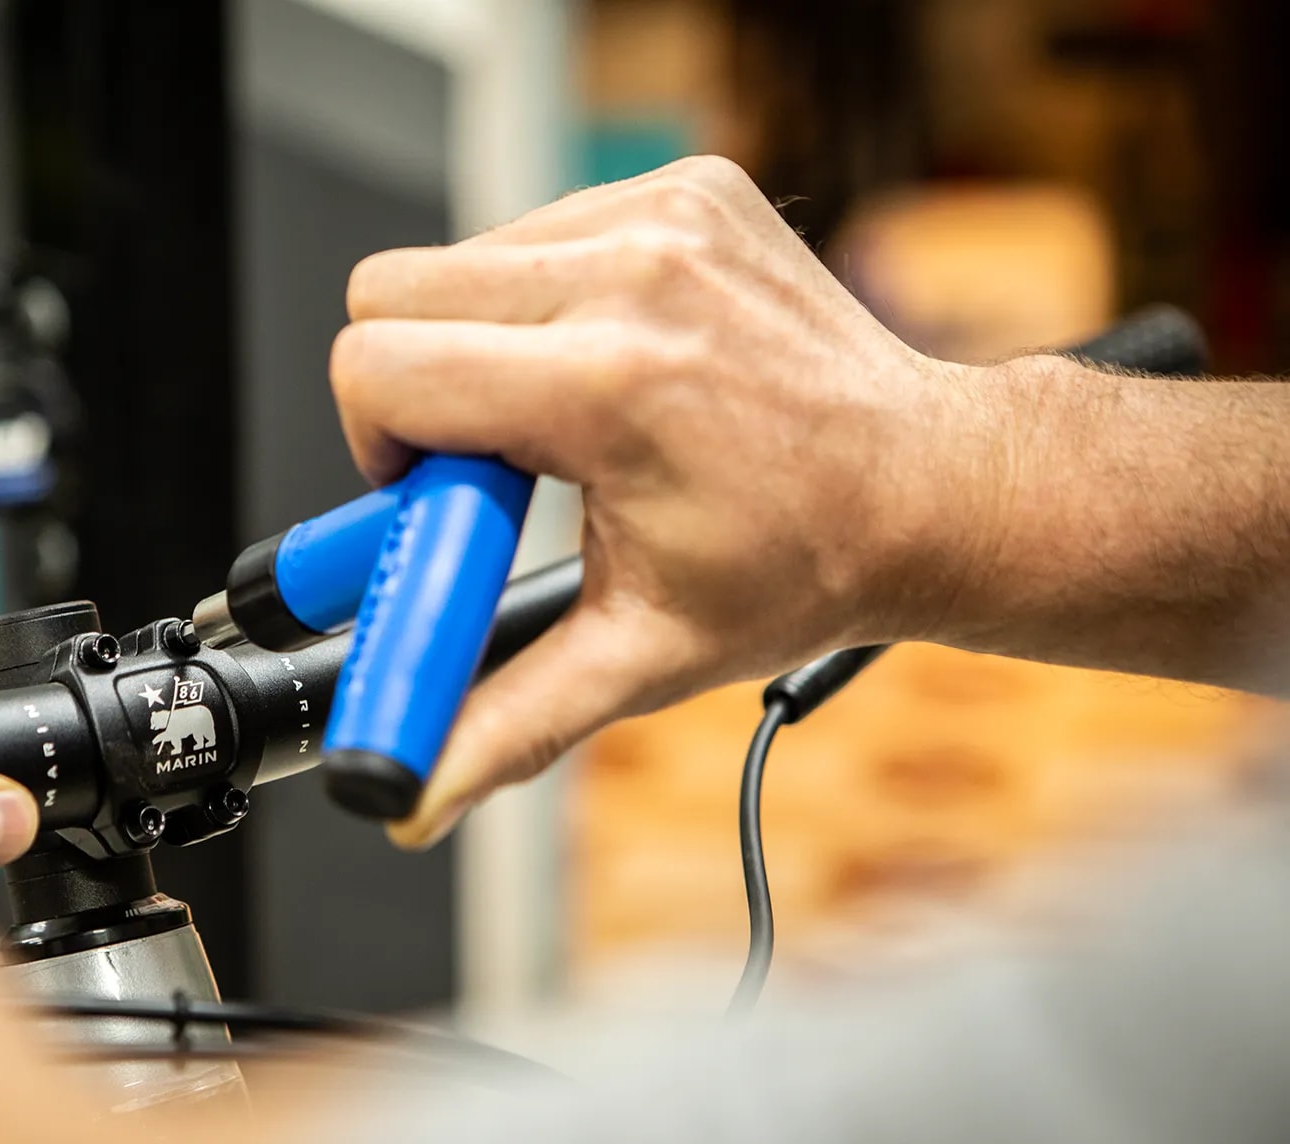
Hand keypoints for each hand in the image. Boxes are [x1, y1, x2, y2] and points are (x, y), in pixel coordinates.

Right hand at [333, 156, 1001, 845]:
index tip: (441, 498)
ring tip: (575, 418)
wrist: (928, 487)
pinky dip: (549, 296)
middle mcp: (632, 276)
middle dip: (417, 389)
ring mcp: (663, 215)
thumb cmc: (801, 565)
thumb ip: (505, 720)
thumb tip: (414, 793)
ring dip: (483, 341)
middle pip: (391, 294)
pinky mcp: (684, 186)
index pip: (377, 368)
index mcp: (609, 385)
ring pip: (460, 259)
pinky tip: (619, 361)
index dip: (382, 450)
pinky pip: (539, 227)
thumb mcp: (641, 656)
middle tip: (502, 462)